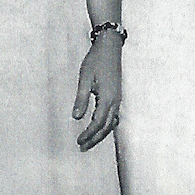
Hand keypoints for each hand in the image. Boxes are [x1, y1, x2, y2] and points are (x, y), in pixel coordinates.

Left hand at [72, 32, 121, 150]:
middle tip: (82, 147)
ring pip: (112, 123)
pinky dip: (107, 125)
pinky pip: (114, 116)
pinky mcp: (117, 95)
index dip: (88, 133)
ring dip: (101, 133)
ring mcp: (118, 98)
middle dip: (95, 138)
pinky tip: (100, 127)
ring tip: (90, 140)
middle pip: (106, 127)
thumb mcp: (85, 79)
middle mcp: (115, 101)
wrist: (110, 47)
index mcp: (107, 98)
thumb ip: (81, 99)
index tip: (79, 141)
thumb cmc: (96, 60)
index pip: (98, 123)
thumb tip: (76, 117)